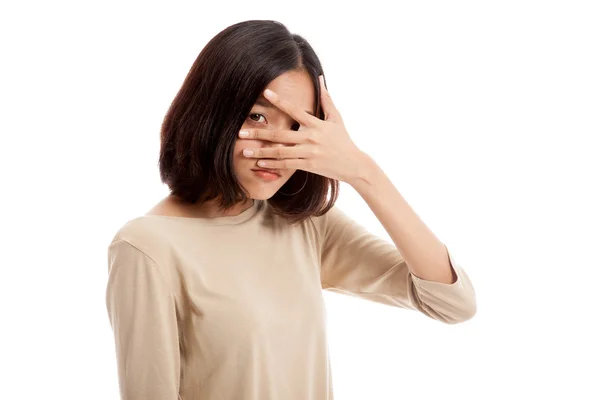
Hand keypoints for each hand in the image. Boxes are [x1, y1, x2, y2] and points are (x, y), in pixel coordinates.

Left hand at [239, 75, 366, 182]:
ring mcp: (309, 153)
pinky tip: (259, 162)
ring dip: (261, 151)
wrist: (354, 164)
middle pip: (280, 135)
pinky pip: (287, 165)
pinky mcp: (308, 166)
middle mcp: (310, 138)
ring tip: (244, 151)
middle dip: (259, 133)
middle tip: (241, 132)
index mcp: (316, 124)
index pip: (294, 110)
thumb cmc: (343, 140)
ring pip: (280, 152)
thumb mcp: (336, 118)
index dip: (280, 101)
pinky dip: (272, 164)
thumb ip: (326, 99)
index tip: (265, 93)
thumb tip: (320, 78)